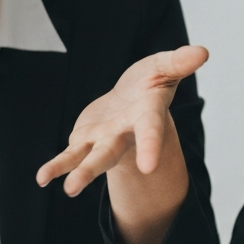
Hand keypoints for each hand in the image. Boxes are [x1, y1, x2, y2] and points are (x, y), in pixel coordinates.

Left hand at [37, 45, 208, 243]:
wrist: (131, 100)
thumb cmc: (149, 83)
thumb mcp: (163, 67)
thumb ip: (179, 62)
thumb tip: (202, 52)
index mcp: (147, 116)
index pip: (150, 132)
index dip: (151, 147)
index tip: (150, 168)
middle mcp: (124, 134)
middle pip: (108, 153)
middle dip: (92, 168)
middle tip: (74, 188)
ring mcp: (103, 141)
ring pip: (90, 159)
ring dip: (78, 174)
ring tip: (68, 190)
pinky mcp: (84, 140)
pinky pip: (69, 156)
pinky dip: (56, 167)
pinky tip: (42, 179)